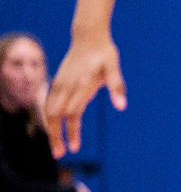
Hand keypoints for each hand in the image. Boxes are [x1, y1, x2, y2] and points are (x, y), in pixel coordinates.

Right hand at [44, 33, 126, 156]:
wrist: (88, 36)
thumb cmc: (104, 53)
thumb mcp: (114, 67)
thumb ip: (117, 87)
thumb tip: (122, 107)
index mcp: (81, 85)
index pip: (72, 114)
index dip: (72, 132)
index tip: (74, 148)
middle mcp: (66, 86)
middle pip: (55, 116)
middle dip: (55, 136)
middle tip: (60, 154)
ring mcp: (59, 83)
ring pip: (48, 110)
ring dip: (50, 128)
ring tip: (56, 146)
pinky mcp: (56, 81)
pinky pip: (47, 102)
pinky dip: (48, 117)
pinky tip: (53, 127)